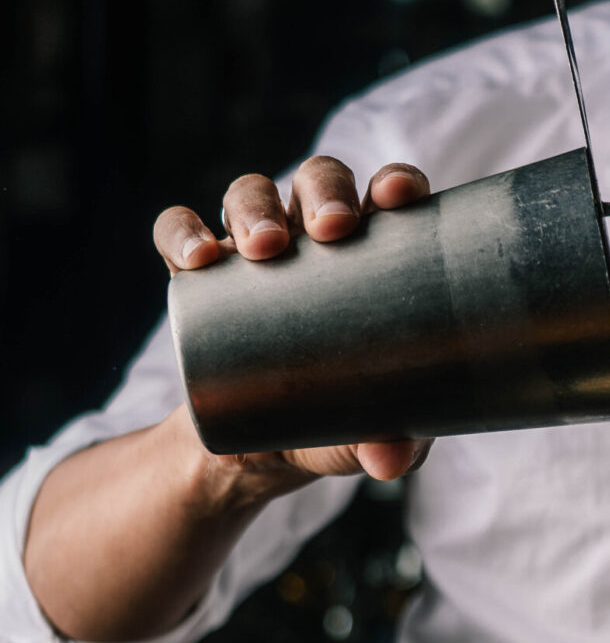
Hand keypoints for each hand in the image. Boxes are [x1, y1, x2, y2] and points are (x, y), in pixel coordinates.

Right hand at [153, 158, 434, 484]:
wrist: (260, 446)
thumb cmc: (337, 419)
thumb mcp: (372, 436)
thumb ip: (395, 446)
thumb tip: (390, 462)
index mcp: (372, 253)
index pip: (388, 196)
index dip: (395, 182)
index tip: (397, 198)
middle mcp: (312, 236)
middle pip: (318, 180)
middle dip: (325, 191)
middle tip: (332, 229)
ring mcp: (251, 248)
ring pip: (250, 194)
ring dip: (256, 207)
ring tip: (265, 249)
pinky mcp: (199, 273)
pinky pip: (179, 231)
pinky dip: (183, 233)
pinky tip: (197, 260)